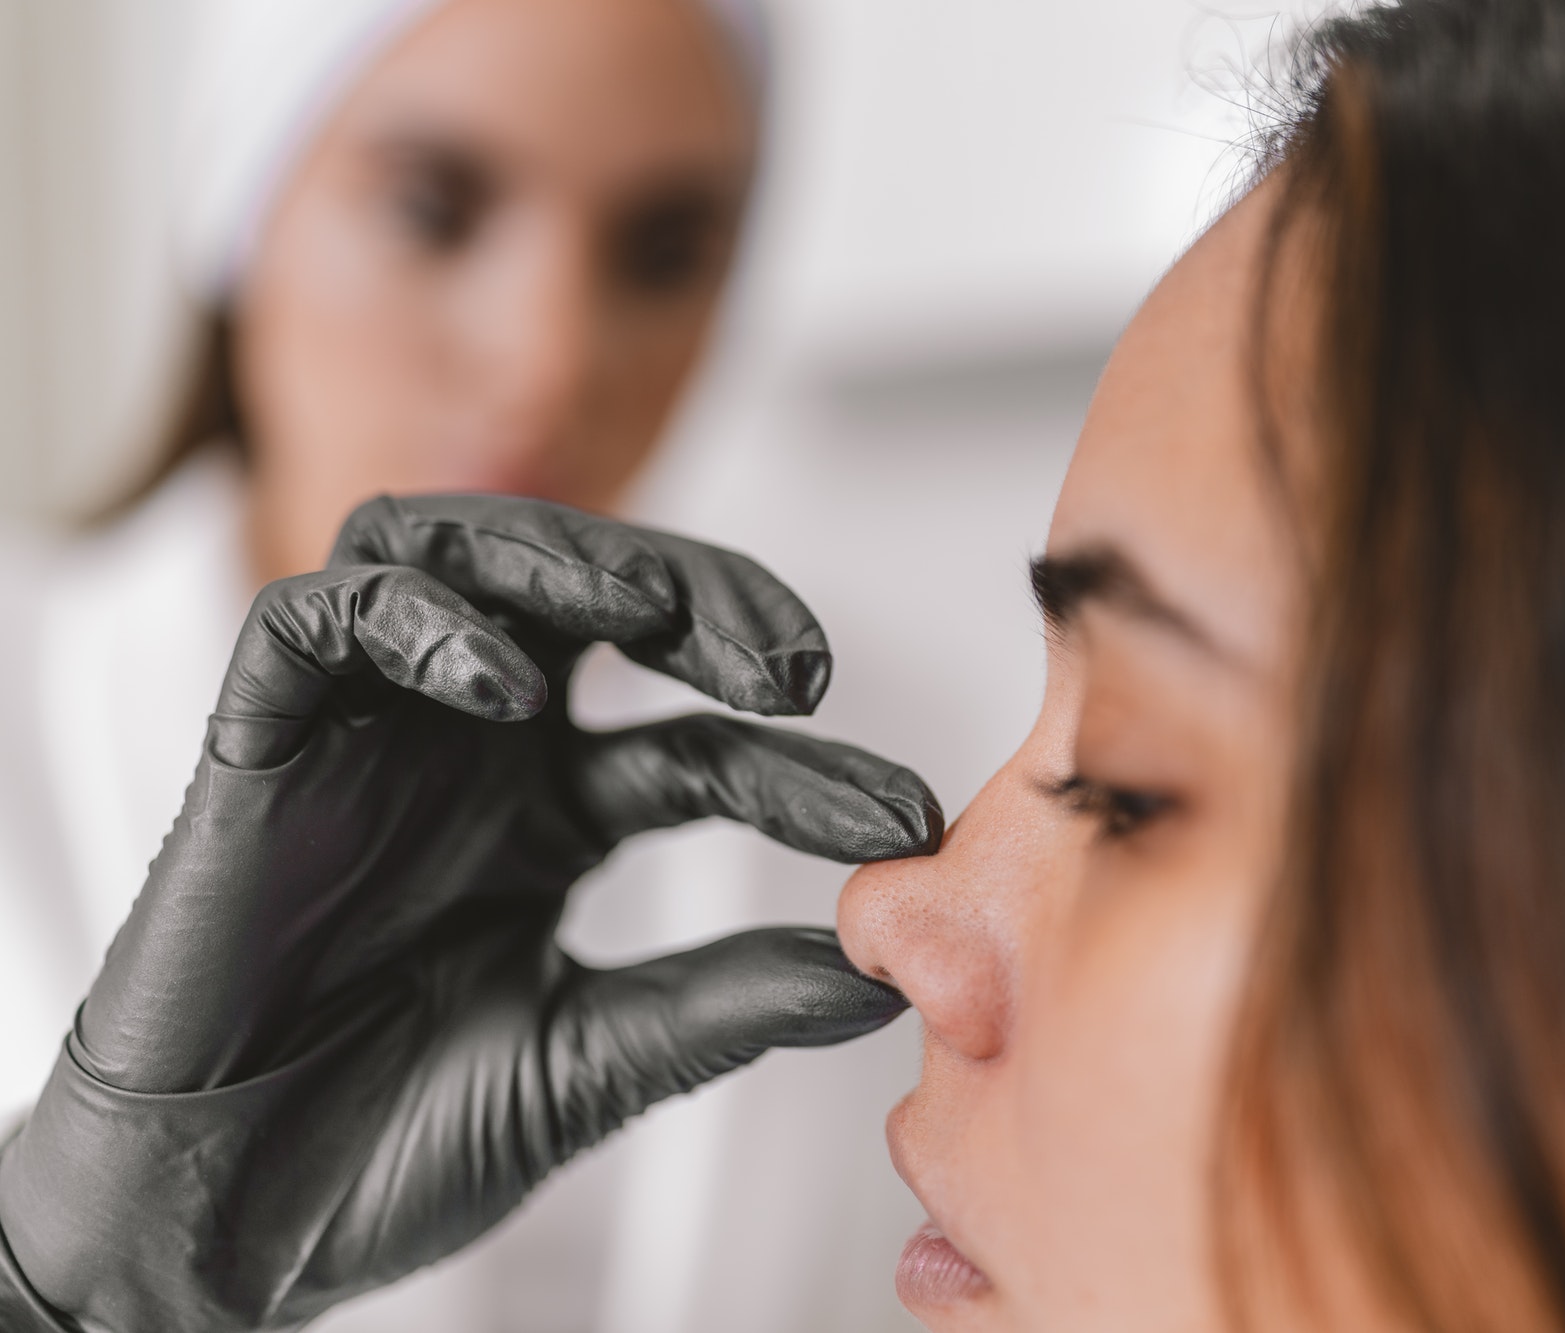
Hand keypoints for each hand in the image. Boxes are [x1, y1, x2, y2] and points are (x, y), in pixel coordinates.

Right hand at [0, 496, 940, 1331]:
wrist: (221, 1232)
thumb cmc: (384, 1143)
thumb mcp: (593, 1057)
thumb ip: (726, 1000)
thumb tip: (881, 970)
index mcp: (553, 816)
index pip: (700, 743)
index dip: (804, 768)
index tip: (899, 818)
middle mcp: (471, 754)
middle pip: (597, 598)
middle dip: (710, 604)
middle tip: (800, 672)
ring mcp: (370, 738)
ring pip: (460, 554)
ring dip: (571, 560)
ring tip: (666, 623)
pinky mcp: (258, 744)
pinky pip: (316, 620)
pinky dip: (413, 626)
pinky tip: (502, 688)